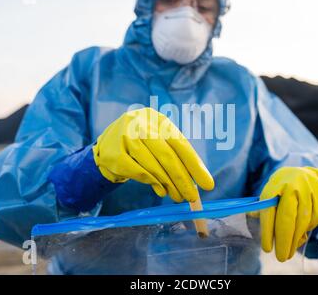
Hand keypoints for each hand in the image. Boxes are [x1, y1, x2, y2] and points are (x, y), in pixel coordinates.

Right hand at [92, 108, 214, 202]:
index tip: (207, 184)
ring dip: (168, 184)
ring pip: (152, 165)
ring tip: (176, 196)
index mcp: (159, 119)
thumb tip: (198, 181)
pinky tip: (160, 189)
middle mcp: (142, 124)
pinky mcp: (114, 152)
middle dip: (182, 179)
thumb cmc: (144, 144)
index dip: (195, 165)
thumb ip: (177, 157)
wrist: (109, 143)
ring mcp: (125, 137)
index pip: (181, 144)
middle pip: (167, 155)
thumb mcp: (161, 142)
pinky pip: (137, 172)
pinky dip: (151, 182)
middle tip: (191, 197)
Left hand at [253, 167, 317, 261]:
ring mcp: (311, 191)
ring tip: (288, 251)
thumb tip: (252, 217)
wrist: (310, 174)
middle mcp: (294, 185)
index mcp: (276, 184)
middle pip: (288, 217)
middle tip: (281, 257)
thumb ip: (264, 207)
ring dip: (295, 240)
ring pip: (303, 222)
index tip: (267, 248)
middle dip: (284, 240)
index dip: (268, 230)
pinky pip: (315, 221)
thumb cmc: (284, 189)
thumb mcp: (272, 192)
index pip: (270, 209)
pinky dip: (306, 231)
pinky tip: (300, 234)